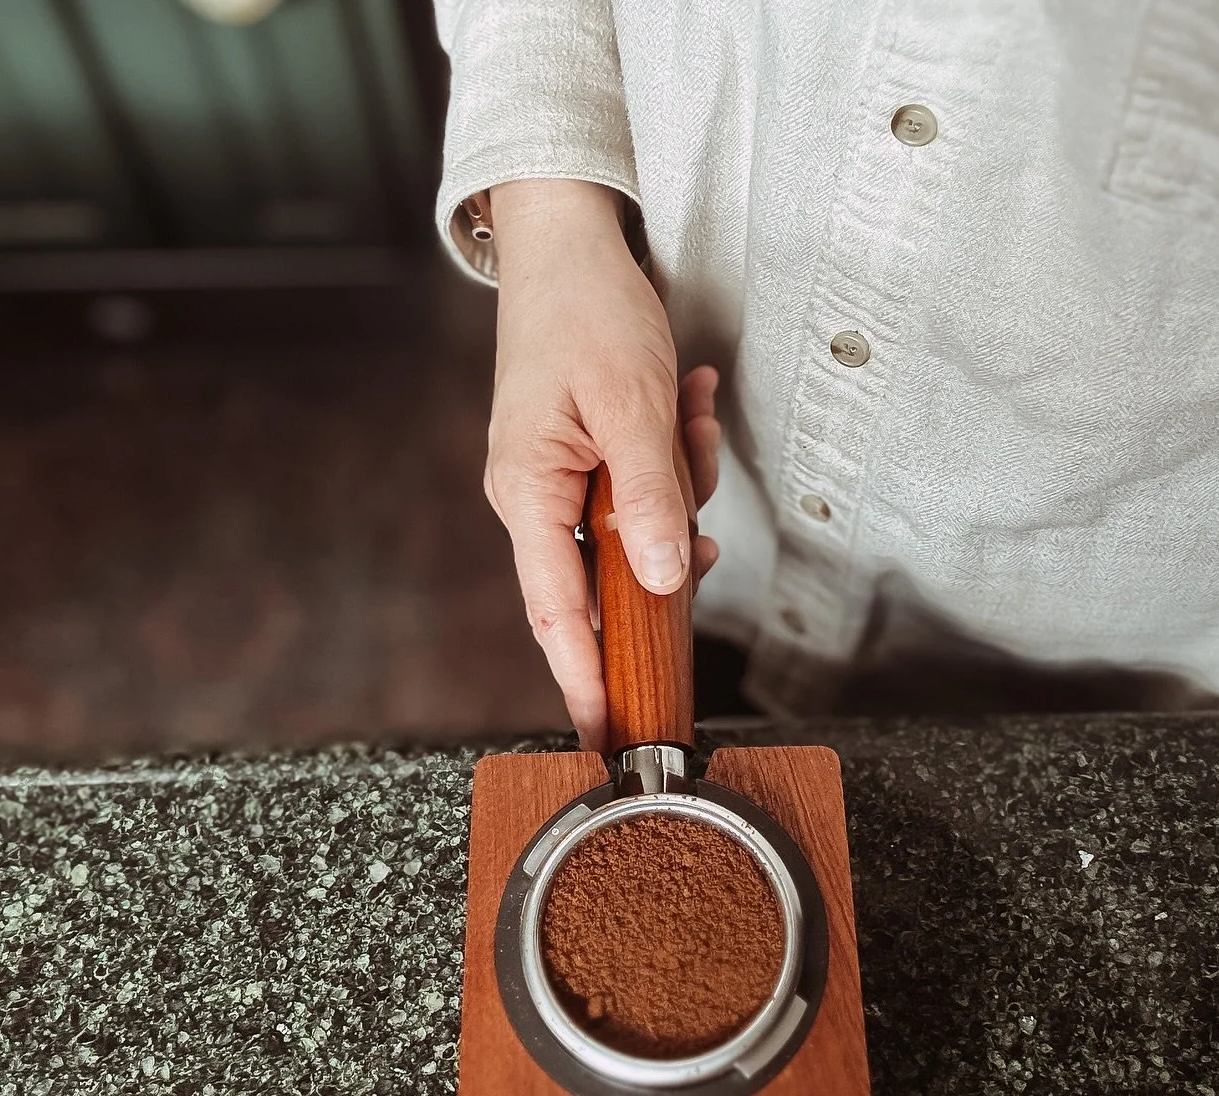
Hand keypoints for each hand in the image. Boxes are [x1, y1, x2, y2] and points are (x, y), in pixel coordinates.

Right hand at [485, 180, 719, 751]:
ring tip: (687, 409)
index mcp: (529, 493)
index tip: (603, 730)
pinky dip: (675, 458)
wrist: (566, 243)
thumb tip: (664, 580)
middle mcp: (537, 498)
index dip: (582, 676)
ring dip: (681, 480)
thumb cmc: (583, 312)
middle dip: (669, 534)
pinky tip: (686, 404)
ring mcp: (560, 481)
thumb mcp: (631, 407)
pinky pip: (643, 490)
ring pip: (640, 528)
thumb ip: (650, 501)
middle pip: (611, 570)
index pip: (556, 612)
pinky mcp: (586, 461)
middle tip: (690, 461)